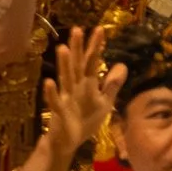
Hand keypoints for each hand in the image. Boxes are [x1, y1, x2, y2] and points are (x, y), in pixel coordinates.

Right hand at [39, 23, 117, 164]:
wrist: (67, 142)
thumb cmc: (84, 119)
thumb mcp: (103, 102)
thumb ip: (111, 84)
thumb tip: (123, 65)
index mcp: (85, 84)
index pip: (91, 63)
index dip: (95, 47)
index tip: (100, 29)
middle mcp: (74, 87)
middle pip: (77, 65)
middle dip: (78, 49)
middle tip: (77, 29)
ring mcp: (65, 99)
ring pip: (65, 79)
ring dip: (64, 65)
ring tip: (63, 48)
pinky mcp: (58, 113)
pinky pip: (54, 102)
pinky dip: (51, 93)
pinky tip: (48, 82)